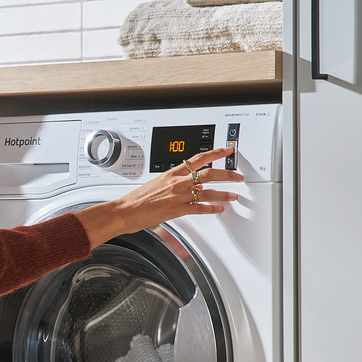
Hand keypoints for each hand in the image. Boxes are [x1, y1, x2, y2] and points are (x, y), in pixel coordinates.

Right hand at [74, 147, 244, 247]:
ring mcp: (177, 196)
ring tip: (233, 195)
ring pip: (207, 191)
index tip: (227, 150)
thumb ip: (176, 184)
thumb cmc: (136, 200)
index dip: (216, 153)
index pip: (198, 158)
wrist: (123, 211)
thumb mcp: (157, 185)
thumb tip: (192, 186)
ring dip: (223, 193)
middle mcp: (176, 182)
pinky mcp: (175, 210)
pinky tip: (218, 209)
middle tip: (237, 176)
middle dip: (227, 174)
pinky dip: (211, 209)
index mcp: (171, 173)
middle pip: (208, 173)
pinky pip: (198, 208)